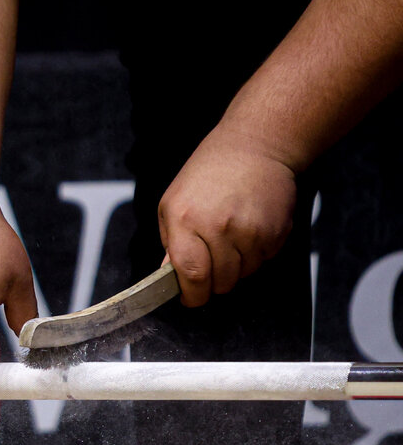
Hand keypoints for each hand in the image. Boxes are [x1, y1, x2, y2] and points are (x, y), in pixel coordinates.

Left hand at [159, 125, 297, 306]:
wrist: (255, 146)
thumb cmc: (208, 173)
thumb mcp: (173, 203)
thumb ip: (171, 242)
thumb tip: (169, 275)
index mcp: (186, 221)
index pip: (191, 274)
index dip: (192, 295)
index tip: (190, 298)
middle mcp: (218, 227)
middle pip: (220, 281)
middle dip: (214, 282)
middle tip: (212, 263)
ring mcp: (250, 230)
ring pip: (244, 274)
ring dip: (237, 266)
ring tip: (231, 237)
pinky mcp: (276, 231)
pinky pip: (264, 260)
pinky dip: (256, 254)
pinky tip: (249, 229)